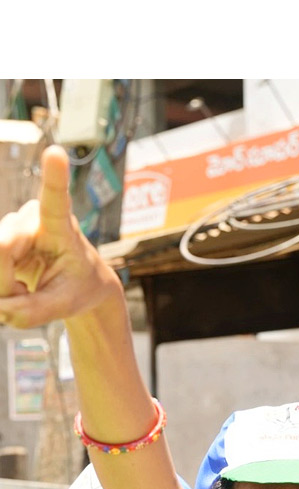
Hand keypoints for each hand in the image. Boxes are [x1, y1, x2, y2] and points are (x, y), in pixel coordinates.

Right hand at [0, 145, 122, 327]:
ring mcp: (8, 225)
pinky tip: (13, 285)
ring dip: (4, 289)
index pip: (55, 200)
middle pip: (0, 250)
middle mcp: (30, 217)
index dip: (53, 177)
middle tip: (28, 294)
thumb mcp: (66, 305)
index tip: (56, 154)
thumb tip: (2, 308)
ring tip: (26, 288)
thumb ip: (34, 312)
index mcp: (60, 225)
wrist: (76, 282)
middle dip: (7, 285)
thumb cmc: (77, 286)